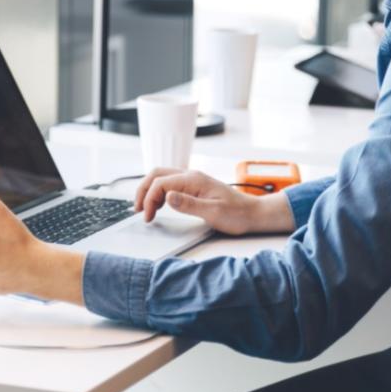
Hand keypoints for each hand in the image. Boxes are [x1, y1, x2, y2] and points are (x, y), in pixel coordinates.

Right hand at [133, 168, 295, 235]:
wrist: (253, 214)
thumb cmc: (237, 215)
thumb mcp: (213, 213)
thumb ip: (189, 205)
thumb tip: (167, 197)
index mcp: (194, 180)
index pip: (161, 183)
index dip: (149, 199)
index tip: (148, 217)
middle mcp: (191, 175)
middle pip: (157, 174)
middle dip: (143, 190)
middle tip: (138, 210)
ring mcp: (192, 179)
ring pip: (162, 177)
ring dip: (149, 191)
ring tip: (145, 210)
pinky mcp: (194, 186)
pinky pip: (170, 182)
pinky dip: (159, 192)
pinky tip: (158, 205)